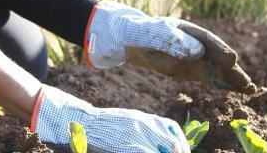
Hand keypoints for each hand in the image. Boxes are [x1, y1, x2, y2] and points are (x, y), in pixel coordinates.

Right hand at [32, 85, 188, 152]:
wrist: (83, 123)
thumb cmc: (104, 126)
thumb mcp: (127, 121)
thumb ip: (144, 128)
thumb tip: (163, 142)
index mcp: (144, 118)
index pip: (173, 129)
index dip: (182, 144)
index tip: (183, 152)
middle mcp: (143, 124)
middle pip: (173, 142)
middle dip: (178, 152)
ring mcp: (136, 134)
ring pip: (165, 148)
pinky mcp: (128, 145)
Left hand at [86, 1, 254, 92]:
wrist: (131, 40)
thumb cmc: (142, 32)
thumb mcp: (154, 33)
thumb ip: (175, 42)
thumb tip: (199, 54)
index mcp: (189, 30)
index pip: (207, 41)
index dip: (219, 50)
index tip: (231, 59)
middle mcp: (198, 44)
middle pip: (217, 57)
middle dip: (232, 70)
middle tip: (247, 82)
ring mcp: (197, 58)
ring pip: (217, 69)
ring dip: (233, 79)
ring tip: (250, 89)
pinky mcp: (193, 71)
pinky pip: (210, 78)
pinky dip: (223, 84)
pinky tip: (238, 90)